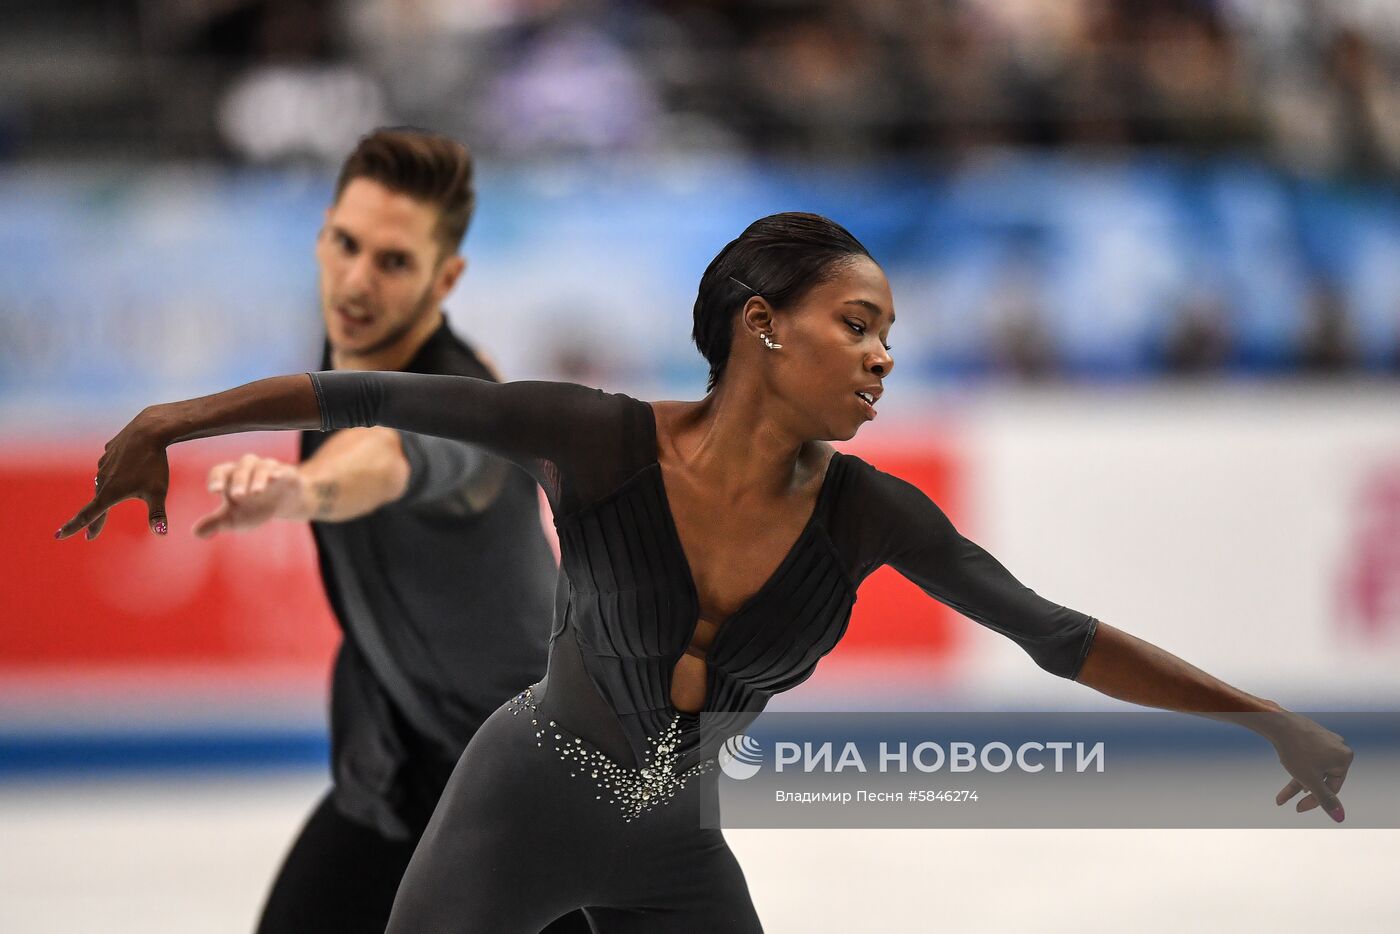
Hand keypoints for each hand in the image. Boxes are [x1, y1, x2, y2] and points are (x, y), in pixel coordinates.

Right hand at [57, 408, 171, 539]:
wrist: (148, 431)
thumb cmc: (154, 464)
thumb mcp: (158, 492)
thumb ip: (157, 514)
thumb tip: (161, 533)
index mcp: (110, 492)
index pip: (88, 515)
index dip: (74, 526)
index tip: (59, 535)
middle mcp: (102, 479)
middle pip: (98, 503)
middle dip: (95, 518)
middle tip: (92, 532)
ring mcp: (104, 463)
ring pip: (104, 482)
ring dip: (107, 492)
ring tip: (110, 500)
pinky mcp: (110, 451)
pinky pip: (110, 465)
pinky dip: (112, 471)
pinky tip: (119, 470)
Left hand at [192, 454, 305, 537]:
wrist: (283, 502)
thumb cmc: (253, 507)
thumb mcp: (233, 518)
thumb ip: (214, 523)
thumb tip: (195, 533)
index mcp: (231, 476)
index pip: (220, 471)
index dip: (216, 479)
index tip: (213, 491)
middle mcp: (249, 468)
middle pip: (241, 468)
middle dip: (239, 481)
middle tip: (237, 496)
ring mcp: (268, 469)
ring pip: (262, 466)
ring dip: (258, 478)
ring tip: (256, 492)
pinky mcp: (286, 474)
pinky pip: (282, 469)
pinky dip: (278, 473)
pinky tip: (276, 478)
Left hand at [1269, 712, 1352, 821]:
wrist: (1277, 723)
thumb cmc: (1296, 750)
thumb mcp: (1310, 779)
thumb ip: (1325, 799)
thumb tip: (1340, 817)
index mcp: (1344, 758)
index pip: (1332, 788)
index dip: (1315, 801)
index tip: (1298, 808)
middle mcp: (1339, 747)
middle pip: (1321, 777)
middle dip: (1302, 789)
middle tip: (1286, 800)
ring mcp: (1326, 739)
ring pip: (1312, 767)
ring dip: (1296, 779)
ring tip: (1282, 791)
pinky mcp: (1312, 734)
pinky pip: (1307, 756)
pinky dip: (1297, 765)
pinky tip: (1284, 765)